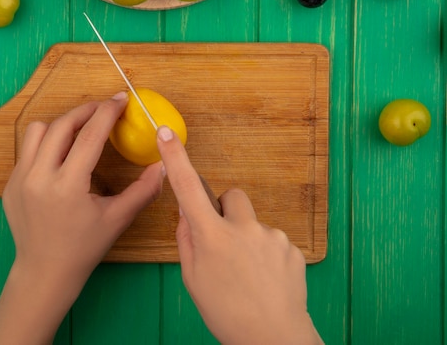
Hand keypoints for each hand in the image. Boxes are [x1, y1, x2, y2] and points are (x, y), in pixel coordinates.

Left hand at [0, 93, 163, 343]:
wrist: (45, 272)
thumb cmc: (84, 248)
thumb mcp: (117, 219)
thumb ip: (143, 191)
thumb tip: (163, 165)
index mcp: (67, 186)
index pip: (88, 136)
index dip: (107, 113)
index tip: (120, 99)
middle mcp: (38, 178)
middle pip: (61, 125)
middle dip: (85, 111)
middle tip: (104, 108)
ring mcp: (19, 179)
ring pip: (37, 131)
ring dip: (61, 125)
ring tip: (81, 131)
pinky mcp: (10, 184)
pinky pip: (27, 150)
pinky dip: (46, 144)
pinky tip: (62, 156)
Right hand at [156, 126, 322, 344]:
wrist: (273, 339)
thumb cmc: (227, 313)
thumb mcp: (193, 279)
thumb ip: (187, 240)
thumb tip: (188, 213)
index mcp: (212, 237)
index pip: (188, 188)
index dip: (176, 158)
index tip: (167, 134)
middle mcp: (242, 229)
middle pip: (230, 196)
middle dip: (225, 210)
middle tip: (223, 240)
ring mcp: (271, 236)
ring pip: (253, 221)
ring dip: (247, 236)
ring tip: (248, 272)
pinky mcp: (291, 246)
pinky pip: (272, 238)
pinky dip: (266, 252)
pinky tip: (265, 278)